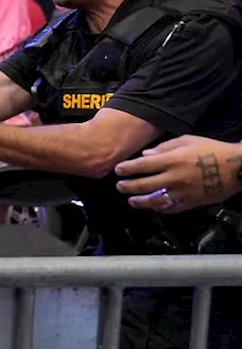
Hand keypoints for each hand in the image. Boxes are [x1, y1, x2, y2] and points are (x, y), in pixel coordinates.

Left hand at [115, 136, 241, 213]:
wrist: (235, 167)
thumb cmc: (210, 149)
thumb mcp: (186, 140)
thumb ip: (163, 147)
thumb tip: (145, 155)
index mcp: (171, 160)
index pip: (142, 166)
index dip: (127, 168)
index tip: (117, 170)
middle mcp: (174, 178)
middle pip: (144, 185)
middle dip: (128, 186)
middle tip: (119, 186)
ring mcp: (182, 193)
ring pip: (155, 201)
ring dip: (140, 202)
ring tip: (131, 201)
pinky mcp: (191, 203)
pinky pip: (171, 208)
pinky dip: (160, 208)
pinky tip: (153, 206)